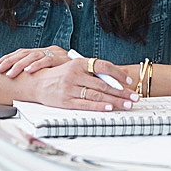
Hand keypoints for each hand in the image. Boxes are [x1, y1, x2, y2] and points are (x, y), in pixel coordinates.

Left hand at [0, 45, 71, 78]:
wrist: (85, 69)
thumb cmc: (65, 72)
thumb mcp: (48, 71)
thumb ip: (36, 72)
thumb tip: (18, 79)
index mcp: (40, 53)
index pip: (21, 53)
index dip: (8, 58)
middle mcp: (45, 51)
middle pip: (23, 53)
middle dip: (9, 61)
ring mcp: (52, 53)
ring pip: (32, 56)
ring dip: (20, 64)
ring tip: (10, 73)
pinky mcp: (60, 57)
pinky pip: (46, 60)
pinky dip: (36, 65)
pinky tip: (29, 71)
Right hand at [18, 56, 136, 111]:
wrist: (36, 83)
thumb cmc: (58, 76)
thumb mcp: (73, 68)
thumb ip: (90, 72)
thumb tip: (112, 80)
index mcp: (78, 63)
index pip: (103, 66)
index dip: (117, 74)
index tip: (129, 81)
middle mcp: (75, 74)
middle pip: (103, 84)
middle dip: (121, 92)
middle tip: (134, 97)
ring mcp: (70, 88)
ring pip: (97, 95)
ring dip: (114, 101)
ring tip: (127, 105)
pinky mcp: (66, 101)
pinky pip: (85, 104)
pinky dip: (98, 106)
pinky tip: (109, 108)